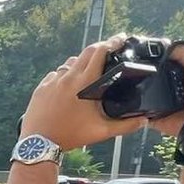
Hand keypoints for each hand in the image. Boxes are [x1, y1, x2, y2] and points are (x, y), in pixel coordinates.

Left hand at [20, 35, 140, 149]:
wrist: (39, 144)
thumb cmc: (70, 136)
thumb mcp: (101, 132)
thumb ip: (125, 125)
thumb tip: (144, 121)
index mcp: (83, 83)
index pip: (99, 52)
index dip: (112, 42)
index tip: (121, 39)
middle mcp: (67, 77)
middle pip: (85, 52)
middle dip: (99, 48)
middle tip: (109, 50)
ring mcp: (52, 81)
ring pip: (69, 63)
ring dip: (81, 63)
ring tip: (89, 70)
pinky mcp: (41, 88)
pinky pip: (55, 75)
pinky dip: (64, 75)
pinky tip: (69, 84)